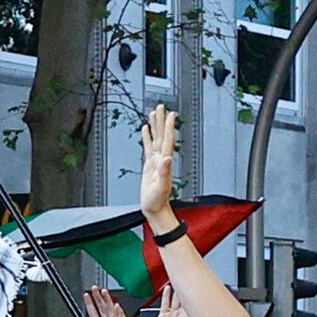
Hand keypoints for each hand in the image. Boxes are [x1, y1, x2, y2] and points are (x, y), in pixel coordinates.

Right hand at [139, 100, 180, 215]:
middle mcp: (161, 159)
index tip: (170, 114)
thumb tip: (168, 158)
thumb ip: (165, 172)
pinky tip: (146, 130)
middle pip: (161, 136)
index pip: (167, 140)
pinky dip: (147, 137)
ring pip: (155, 139)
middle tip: (161, 107)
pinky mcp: (149, 165)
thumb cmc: (157, 200)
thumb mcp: (161, 187)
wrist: (154, 209)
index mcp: (164, 162)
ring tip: (153, 113)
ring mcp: (155, 161)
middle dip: (161, 121)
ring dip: (155, 126)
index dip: (168, 127)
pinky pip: (148, 147)